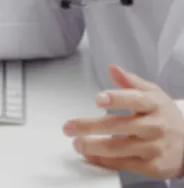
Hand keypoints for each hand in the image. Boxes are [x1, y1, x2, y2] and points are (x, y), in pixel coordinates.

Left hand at [63, 65, 183, 179]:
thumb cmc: (164, 115)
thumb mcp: (152, 93)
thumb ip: (130, 81)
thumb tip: (112, 68)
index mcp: (153, 104)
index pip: (135, 99)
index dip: (116, 98)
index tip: (98, 98)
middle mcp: (154, 126)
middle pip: (119, 125)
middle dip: (90, 126)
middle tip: (69, 126)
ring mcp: (153, 147)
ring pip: (119, 147)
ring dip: (93, 146)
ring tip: (76, 143)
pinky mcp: (152, 166)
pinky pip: (124, 164)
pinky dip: (104, 161)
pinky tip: (90, 156)